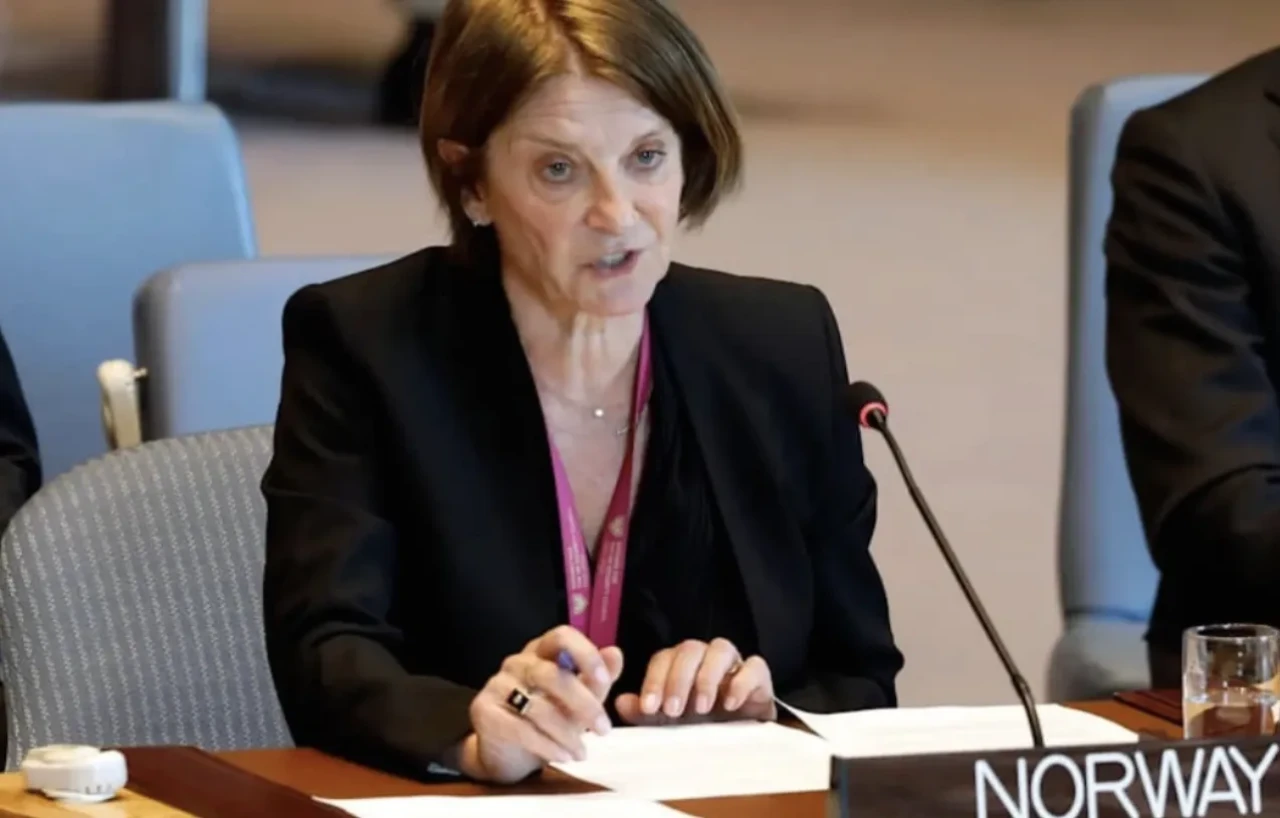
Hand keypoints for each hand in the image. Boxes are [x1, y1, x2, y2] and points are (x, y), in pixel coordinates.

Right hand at [459, 626, 623, 782]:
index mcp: (542, 651)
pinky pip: (520, 728)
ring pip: (537, 707)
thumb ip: (597, 679)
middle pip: (552, 675)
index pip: (562, 636)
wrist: (506, 751)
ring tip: (582, 752)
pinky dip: (547, 746)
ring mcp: (497, 684)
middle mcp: (518, 662)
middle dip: (583, 704)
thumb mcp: (579, 700)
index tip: (604, 680)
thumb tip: (615, 653)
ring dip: (566, 734)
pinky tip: (563, 756)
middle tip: (605, 729)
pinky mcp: (484, 711)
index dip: (584, 654)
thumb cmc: (547, 718)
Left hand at [614, 638, 775, 724]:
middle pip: (689, 650)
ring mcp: (735, 665)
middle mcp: (706, 659)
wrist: (741, 748)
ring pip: (721, 648)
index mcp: (681, 667)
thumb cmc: (701, 730)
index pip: (663, 658)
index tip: (648, 707)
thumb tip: (620, 702)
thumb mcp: (669, 726)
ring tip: (702, 708)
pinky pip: (755, 666)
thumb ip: (645, 713)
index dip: (654, 680)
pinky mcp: (760, 679)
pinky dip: (741, 681)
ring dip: (707, 676)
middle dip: (678, 679)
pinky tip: (731, 704)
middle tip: (673, 710)